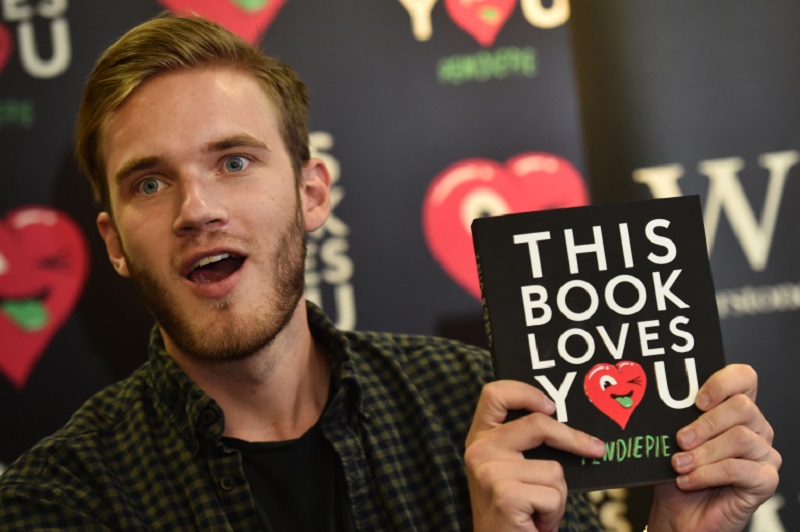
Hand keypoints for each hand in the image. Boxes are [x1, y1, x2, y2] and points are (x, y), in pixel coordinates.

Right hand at [465, 380, 604, 531]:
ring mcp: (489, 472)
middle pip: (538, 423)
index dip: (525, 391)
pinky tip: (535, 523)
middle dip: (574, 439)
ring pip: (554, 469)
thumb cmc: (516, 512)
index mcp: (480, 438)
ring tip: (538, 511)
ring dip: (557, 496)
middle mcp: (479, 450)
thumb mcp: (514, 470)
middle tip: (597, 449)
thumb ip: (528, 444)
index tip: (551, 405)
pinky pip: (553, 494)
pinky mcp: (505, 494)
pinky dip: (553, 513)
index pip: (494, 393)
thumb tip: (573, 427)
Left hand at [648, 364, 780, 530]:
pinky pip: (739, 469)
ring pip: (741, 438)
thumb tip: (661, 402)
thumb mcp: (671, 439)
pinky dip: (708, 474)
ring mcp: (764, 454)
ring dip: (703, 452)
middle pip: (742, 406)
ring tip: (679, 464)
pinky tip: (688, 480)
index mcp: (735, 410)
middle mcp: (756, 427)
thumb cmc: (678, 473)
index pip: (745, 377)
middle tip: (680, 440)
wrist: (679, 514)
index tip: (697, 400)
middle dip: (705, 423)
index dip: (723, 382)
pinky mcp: (765, 480)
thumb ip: (676, 418)